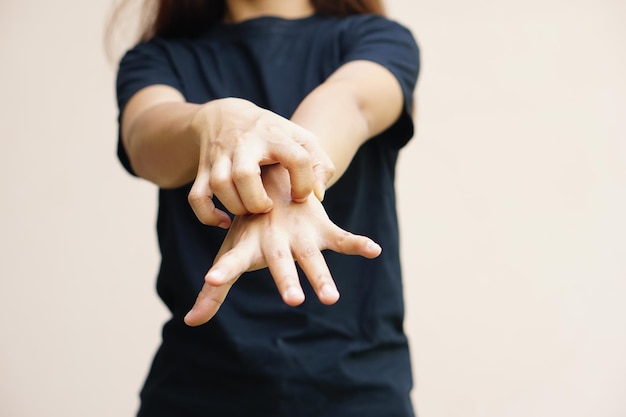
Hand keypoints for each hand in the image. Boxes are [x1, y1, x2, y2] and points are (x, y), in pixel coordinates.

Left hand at [183, 166, 380, 325]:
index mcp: (249, 247)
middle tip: (293, 301)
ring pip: (312, 257)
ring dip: (321, 275)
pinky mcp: (321, 229)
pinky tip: (374, 250)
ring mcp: (299, 234)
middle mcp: (274, 241)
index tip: (212, 279)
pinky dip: (358, 244)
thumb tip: (189, 323)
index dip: (223, 271)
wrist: (273, 181)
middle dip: (287, 280)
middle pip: (281, 264)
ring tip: (331, 298)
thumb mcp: (231, 255)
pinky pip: (342, 238)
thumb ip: (212, 293)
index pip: (233, 261)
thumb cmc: (248, 229)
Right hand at [187, 98, 333, 227]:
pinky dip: (207, 215)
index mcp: (275, 136)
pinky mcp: (203, 170)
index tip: (301, 195)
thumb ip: (320, 166)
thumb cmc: (273, 135)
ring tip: (251, 210)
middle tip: (268, 206)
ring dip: (236, 207)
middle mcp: (245, 144)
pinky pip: (197, 197)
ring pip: (220, 185)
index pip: (296, 157)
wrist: (227, 115)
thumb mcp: (302, 140)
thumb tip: (318, 196)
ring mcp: (220, 157)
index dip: (303, 182)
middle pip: (245, 174)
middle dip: (258, 200)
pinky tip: (225, 222)